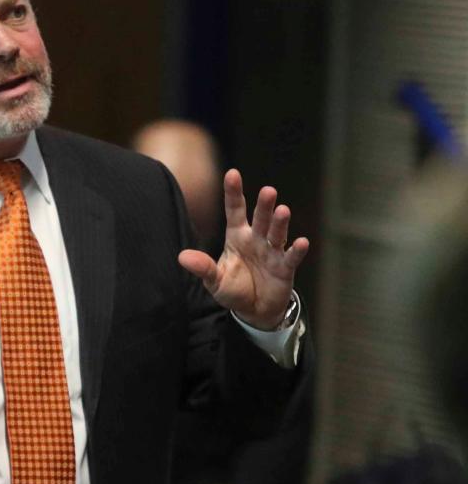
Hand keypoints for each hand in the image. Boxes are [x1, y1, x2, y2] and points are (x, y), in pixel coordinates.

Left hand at [178, 169, 308, 329]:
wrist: (254, 310)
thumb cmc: (234, 289)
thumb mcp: (214, 280)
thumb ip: (203, 267)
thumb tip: (182, 257)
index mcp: (237, 237)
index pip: (235, 211)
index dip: (234, 193)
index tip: (232, 174)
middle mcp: (256, 239)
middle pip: (260, 219)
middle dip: (264, 206)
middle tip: (268, 191)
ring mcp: (272, 252)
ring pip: (277, 233)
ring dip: (280, 223)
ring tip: (283, 210)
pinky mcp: (285, 268)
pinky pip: (291, 257)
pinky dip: (296, 251)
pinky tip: (301, 242)